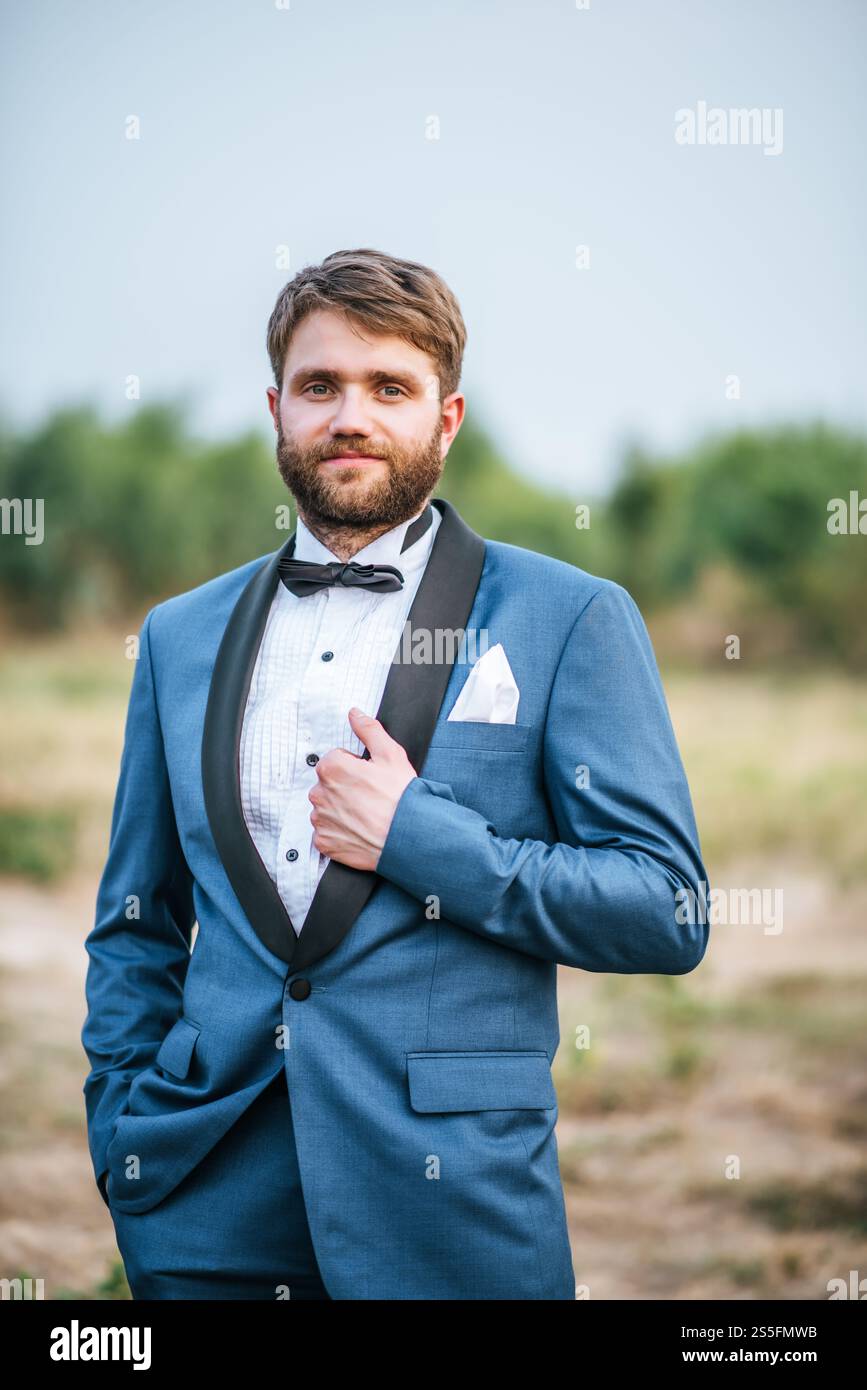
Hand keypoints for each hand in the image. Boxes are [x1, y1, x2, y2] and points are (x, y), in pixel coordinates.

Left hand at [308, 708, 417, 871]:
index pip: (336, 760)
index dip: (356, 767)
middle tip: (370, 797)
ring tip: (366, 815)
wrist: (408, 837)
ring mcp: (321, 819)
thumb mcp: (390, 754)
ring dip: (341, 810)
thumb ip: (369, 730)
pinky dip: (339, 832)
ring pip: (326, 808)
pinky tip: (358, 830)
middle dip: (345, 788)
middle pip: (329, 784)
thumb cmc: (400, 798)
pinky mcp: (323, 842)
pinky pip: (326, 833)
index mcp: (331, 768)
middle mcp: (319, 793)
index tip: (370, 778)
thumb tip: (355, 714)